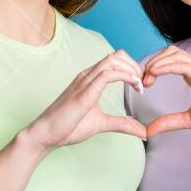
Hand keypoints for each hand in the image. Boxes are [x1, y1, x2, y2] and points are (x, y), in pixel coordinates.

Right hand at [23, 50, 146, 150]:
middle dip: (135, 66)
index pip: (115, 61)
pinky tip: (134, 87)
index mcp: (90, 79)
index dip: (132, 68)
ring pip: (114, 60)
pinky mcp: (85, 92)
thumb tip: (142, 131)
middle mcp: (87, 75)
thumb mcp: (102, 124)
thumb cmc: (69, 127)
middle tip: (144, 84)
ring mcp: (85, 81)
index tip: (141, 86)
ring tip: (140, 86)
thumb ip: (122, 124)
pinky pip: (108, 74)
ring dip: (132, 70)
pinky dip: (126, 77)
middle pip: (117, 55)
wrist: (46, 135)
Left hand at [141, 45, 190, 137]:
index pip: (172, 60)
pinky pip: (183, 65)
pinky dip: (165, 67)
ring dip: (157, 64)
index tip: (144, 82)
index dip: (156, 67)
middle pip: (172, 52)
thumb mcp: (188, 120)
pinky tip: (155, 74)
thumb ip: (168, 121)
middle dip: (154, 62)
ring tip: (146, 77)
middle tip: (143, 80)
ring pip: (175, 55)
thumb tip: (148, 130)